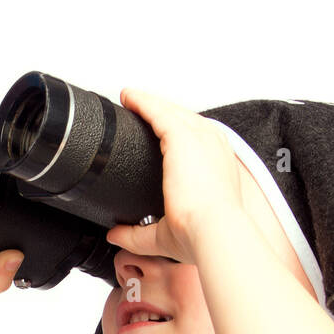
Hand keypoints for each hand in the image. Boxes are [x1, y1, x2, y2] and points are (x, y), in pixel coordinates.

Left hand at [104, 87, 244, 263]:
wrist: (213, 232)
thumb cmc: (202, 234)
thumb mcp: (165, 235)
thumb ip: (137, 234)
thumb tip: (115, 235)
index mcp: (217, 165)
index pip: (195, 140)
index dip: (173, 133)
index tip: (156, 132)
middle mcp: (213, 146)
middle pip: (183, 120)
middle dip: (160, 112)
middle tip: (137, 108)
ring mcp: (200, 137)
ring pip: (170, 111)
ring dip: (149, 103)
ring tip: (129, 98)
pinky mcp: (182, 136)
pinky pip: (158, 111)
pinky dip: (142, 102)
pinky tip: (128, 98)